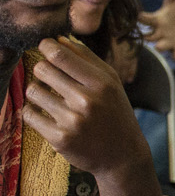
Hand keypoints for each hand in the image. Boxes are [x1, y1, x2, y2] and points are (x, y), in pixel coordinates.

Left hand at [24, 37, 153, 179]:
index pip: (59, 55)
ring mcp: (72, 121)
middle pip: (42, 69)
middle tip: (51, 78)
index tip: (46, 48)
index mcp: (102, 84)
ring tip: (52, 100)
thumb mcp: (111, 84)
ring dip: (38, 93)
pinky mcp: (60, 139)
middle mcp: (87, 101)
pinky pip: (29, 114)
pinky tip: (48, 116)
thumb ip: (87, 59)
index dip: (46, 46)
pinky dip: (34, 113)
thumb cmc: (115, 114)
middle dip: (42, 70)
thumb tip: (59, 39)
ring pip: (32, 91)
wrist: (123, 156)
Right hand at [137, 0, 174, 65]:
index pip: (145, 19)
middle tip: (145, 36)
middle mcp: (159, 33)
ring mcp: (167, 42)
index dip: (141, 17)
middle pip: (149, 35)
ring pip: (161, 46)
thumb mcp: (174, 2)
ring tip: (159, 47)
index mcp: (156, 21)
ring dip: (160, 47)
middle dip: (148, 36)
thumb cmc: (174, 16)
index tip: (136, 14)